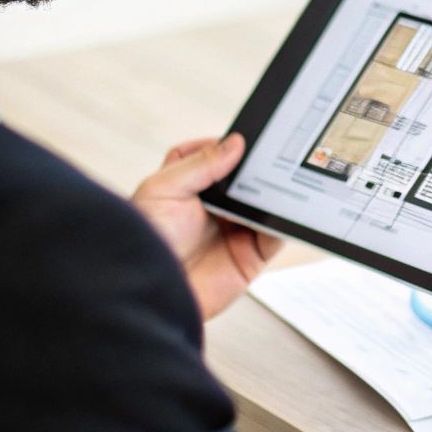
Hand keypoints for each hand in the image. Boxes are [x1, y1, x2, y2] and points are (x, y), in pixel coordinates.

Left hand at [130, 133, 282, 320]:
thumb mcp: (164, 189)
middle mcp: (211, 209)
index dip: (224, 146)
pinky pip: (275, 235)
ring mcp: (232, 232)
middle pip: (244, 180)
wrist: (151, 293)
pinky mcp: (250, 257)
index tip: (242, 138)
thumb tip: (235, 143)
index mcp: (186, 188)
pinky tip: (286, 211)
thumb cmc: (146, 244)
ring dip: (275, 194)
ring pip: (263, 204)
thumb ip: (200, 163)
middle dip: (258, 168)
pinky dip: (285, 223)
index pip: (209, 157)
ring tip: (284, 180)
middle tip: (271, 156)